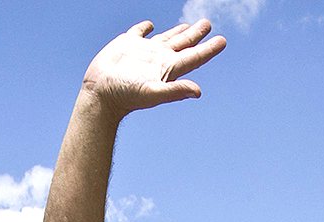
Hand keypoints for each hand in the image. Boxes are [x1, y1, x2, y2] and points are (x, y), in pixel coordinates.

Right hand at [82, 19, 225, 119]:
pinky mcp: (128, 44)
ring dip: (178, 31)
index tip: (223, 41)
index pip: (194, 57)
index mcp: (169, 68)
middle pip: (184, 44)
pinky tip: (150, 26)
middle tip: (208, 24)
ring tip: (188, 25)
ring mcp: (144, 51)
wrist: (100, 93)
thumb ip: (175, 90)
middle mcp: (159, 59)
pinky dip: (146, 28)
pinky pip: (140, 32)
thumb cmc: (125, 95)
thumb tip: (198, 91)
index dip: (209, 49)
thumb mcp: (152, 92)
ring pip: (166, 37)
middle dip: (197, 34)